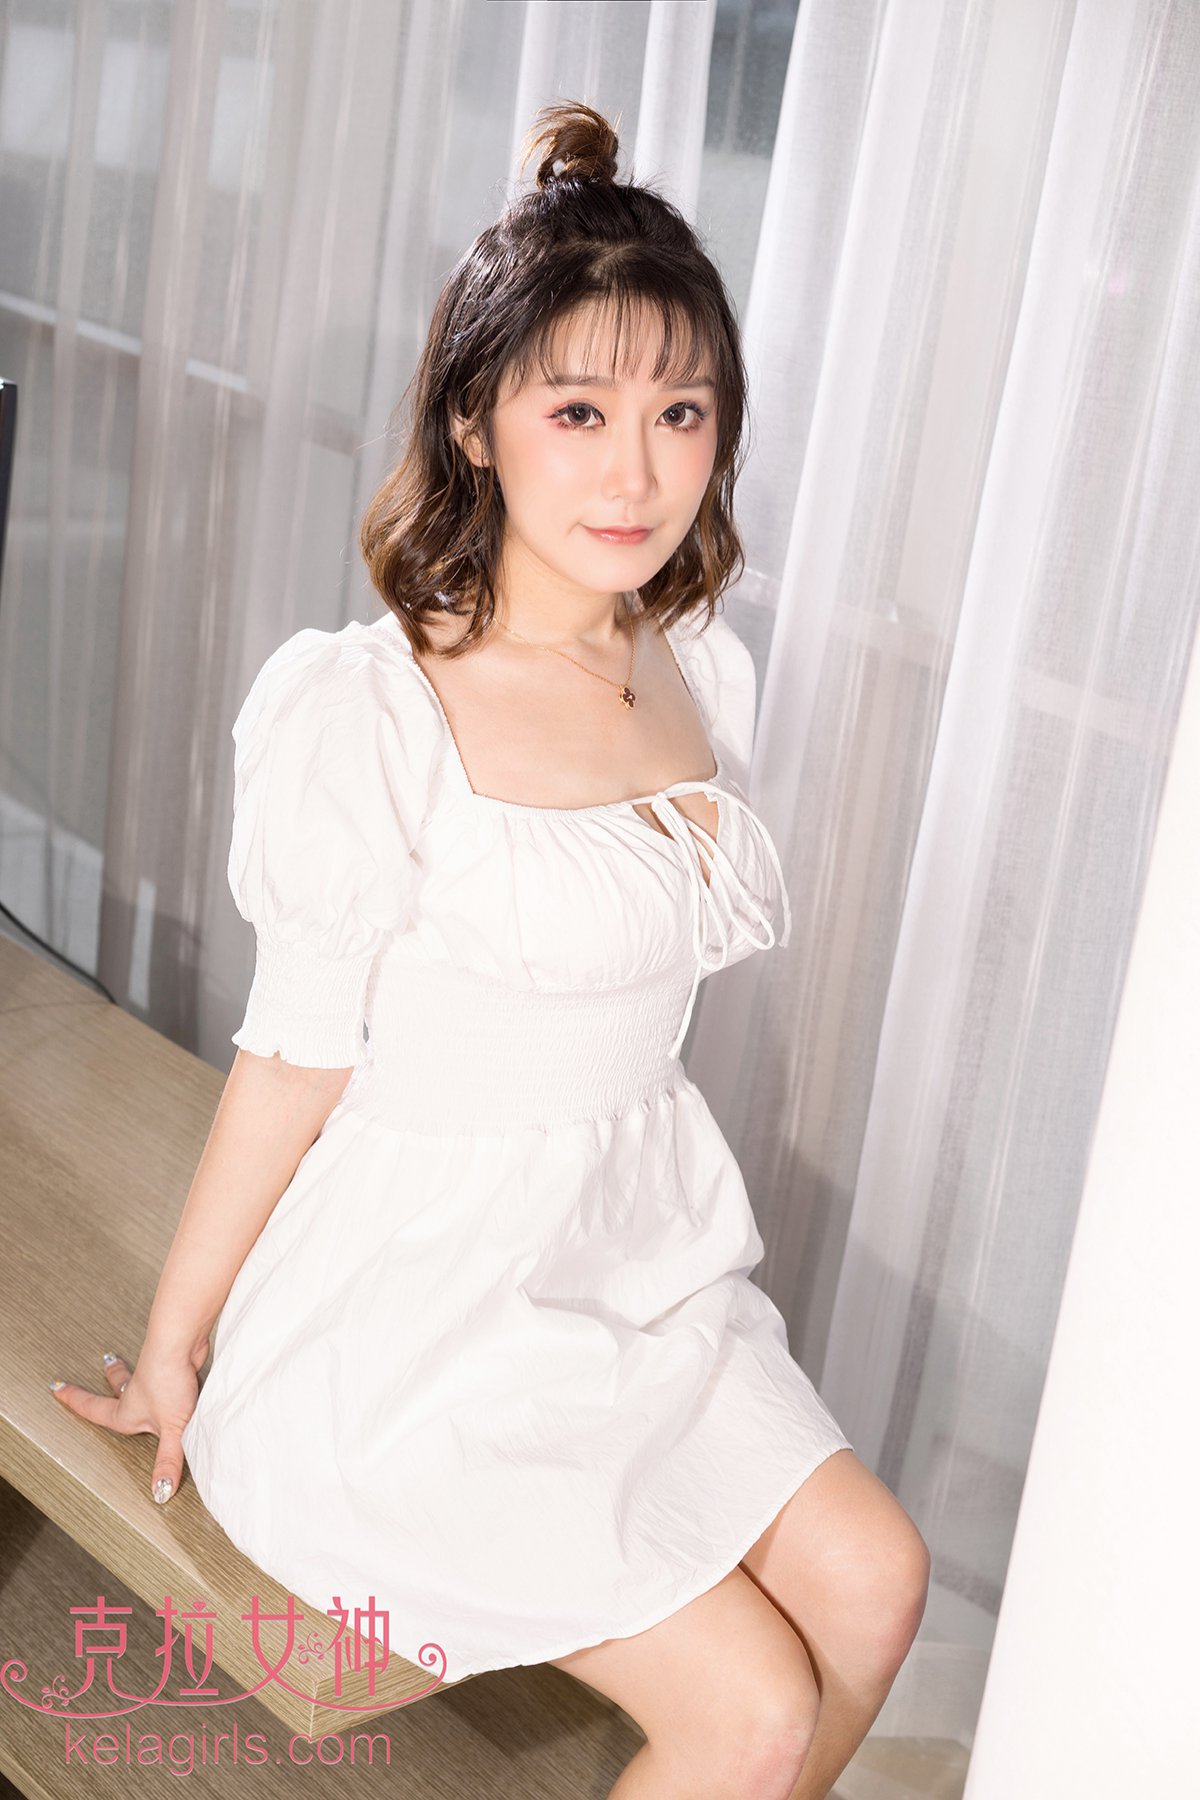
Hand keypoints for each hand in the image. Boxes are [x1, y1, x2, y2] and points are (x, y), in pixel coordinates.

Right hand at [48, 1338, 210, 1504]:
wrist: (184, 1342)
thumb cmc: (170, 1382)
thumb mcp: (171, 1428)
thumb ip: (168, 1460)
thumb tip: (161, 1493)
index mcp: (127, 1410)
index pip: (94, 1409)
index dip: (75, 1401)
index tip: (57, 1387)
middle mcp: (138, 1392)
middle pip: (119, 1385)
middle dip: (111, 1377)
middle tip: (104, 1362)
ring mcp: (156, 1377)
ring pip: (140, 1375)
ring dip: (134, 1371)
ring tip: (131, 1363)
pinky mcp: (175, 1367)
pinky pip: (166, 1372)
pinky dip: (166, 1372)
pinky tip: (178, 1373)